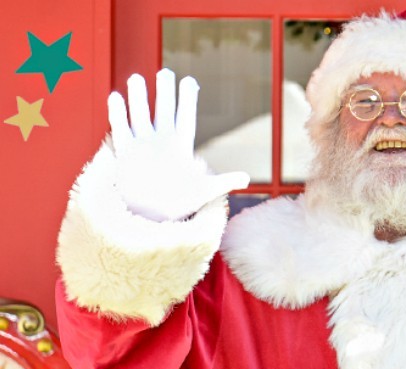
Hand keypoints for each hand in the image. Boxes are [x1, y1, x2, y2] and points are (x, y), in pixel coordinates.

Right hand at [109, 69, 249, 220]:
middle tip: (165, 71)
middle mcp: (161, 142)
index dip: (188, 99)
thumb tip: (247, 178)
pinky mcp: (126, 154)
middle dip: (164, 92)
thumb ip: (224, 182)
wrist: (153, 217)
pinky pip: (121, 130)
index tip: (190, 80)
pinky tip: (115, 97)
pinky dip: (118, 114)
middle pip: (163, 111)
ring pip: (140, 116)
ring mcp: (142, 146)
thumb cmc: (179, 204)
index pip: (185, 117)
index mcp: (181, 147)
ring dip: (138, 98)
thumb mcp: (205, 192)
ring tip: (136, 77)